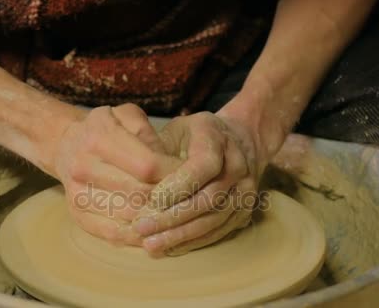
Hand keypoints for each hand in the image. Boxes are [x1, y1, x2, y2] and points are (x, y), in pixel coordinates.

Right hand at [53, 104, 180, 245]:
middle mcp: (84, 166)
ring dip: (158, 219)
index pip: (147, 164)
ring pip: (129, 215)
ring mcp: (78, 194)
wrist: (66, 145)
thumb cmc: (107, 128)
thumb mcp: (127, 115)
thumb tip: (168, 162)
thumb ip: (149, 133)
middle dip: (170, 198)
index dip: (174, 174)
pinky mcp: (78, 215)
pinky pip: (113, 233)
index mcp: (99, 136)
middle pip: (140, 192)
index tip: (193, 175)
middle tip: (191, 198)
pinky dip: (139, 236)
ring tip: (179, 214)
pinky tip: (157, 230)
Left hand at [132, 112, 266, 254]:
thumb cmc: (196, 135)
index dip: (178, 185)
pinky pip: (219, 231)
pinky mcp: (244, 211)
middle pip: (207, 198)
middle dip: (172, 216)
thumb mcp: (176, 129)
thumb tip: (133, 177)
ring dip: (180, 234)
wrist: (240, 139)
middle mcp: (236, 165)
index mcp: (217, 139)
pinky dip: (194, 241)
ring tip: (152, 244)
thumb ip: (158, 149)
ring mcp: (244, 191)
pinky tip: (170, 247)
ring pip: (214, 219)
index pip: (203, 166)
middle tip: (142, 227)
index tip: (152, 200)